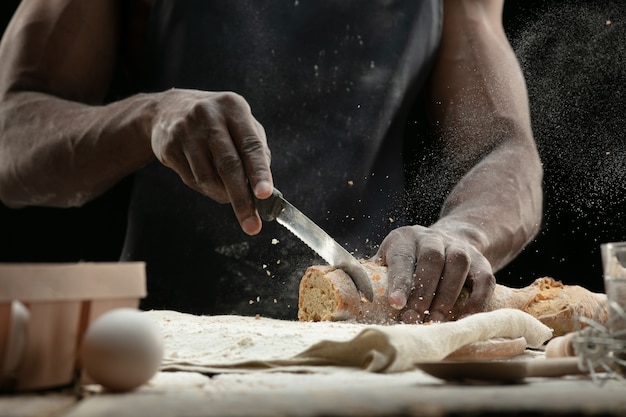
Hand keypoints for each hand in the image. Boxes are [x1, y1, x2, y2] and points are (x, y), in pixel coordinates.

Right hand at [150, 88, 272, 234]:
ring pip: (208, 178)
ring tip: (229, 194)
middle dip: (242, 199)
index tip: (266, 195)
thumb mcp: (241, 125)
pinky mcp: (169, 147)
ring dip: (223, 195)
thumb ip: (257, 152)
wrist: (168, 110)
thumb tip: (265, 190)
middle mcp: (209, 116)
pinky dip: (207, 189)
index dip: (259, 172)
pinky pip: (192, 180)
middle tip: (252, 225)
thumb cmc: (218, 123)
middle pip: (228, 165)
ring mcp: (186, 131)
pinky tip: (210, 181)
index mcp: (233, 107)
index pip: (250, 145)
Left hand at [374, 225, 494, 322]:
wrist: (451, 238)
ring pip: (457, 265)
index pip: (402, 257)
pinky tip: (465, 319)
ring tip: (436, 322)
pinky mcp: (481, 261)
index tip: (395, 304)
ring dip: (447, 296)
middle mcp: (433, 237)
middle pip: (431, 260)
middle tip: (415, 320)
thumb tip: (358, 299)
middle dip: (423, 293)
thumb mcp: (390, 258)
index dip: (399, 281)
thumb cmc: (410, 258)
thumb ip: (376, 276)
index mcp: (405, 238)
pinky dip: (476, 300)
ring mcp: (459, 247)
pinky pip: (484, 279)